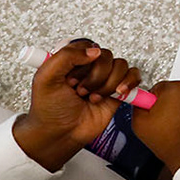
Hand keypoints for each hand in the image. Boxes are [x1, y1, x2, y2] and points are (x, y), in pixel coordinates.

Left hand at [12, 42, 143, 171]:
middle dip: (95, 76)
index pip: (88, 46)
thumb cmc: (49, 110)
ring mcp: (104, 79)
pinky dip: (128, 83)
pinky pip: (134, 76)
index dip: (83, 61)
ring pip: (121, 66)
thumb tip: (94, 50)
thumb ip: (65, 57)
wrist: (61, 134)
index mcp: (71, 61)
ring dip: (108, 84)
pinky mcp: (118, 91)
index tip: (71, 78)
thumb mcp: (46, 79)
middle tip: (81, 91)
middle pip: (106, 56)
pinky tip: (116, 93)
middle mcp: (89, 68)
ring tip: (93, 97)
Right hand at [129, 80, 179, 177]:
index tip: (157, 110)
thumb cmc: (173, 143)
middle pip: (179, 90)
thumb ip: (138, 106)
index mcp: (175, 88)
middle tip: (172, 122)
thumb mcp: (140, 124)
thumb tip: (139, 100)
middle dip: (175, 103)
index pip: (160, 88)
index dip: (155, 102)